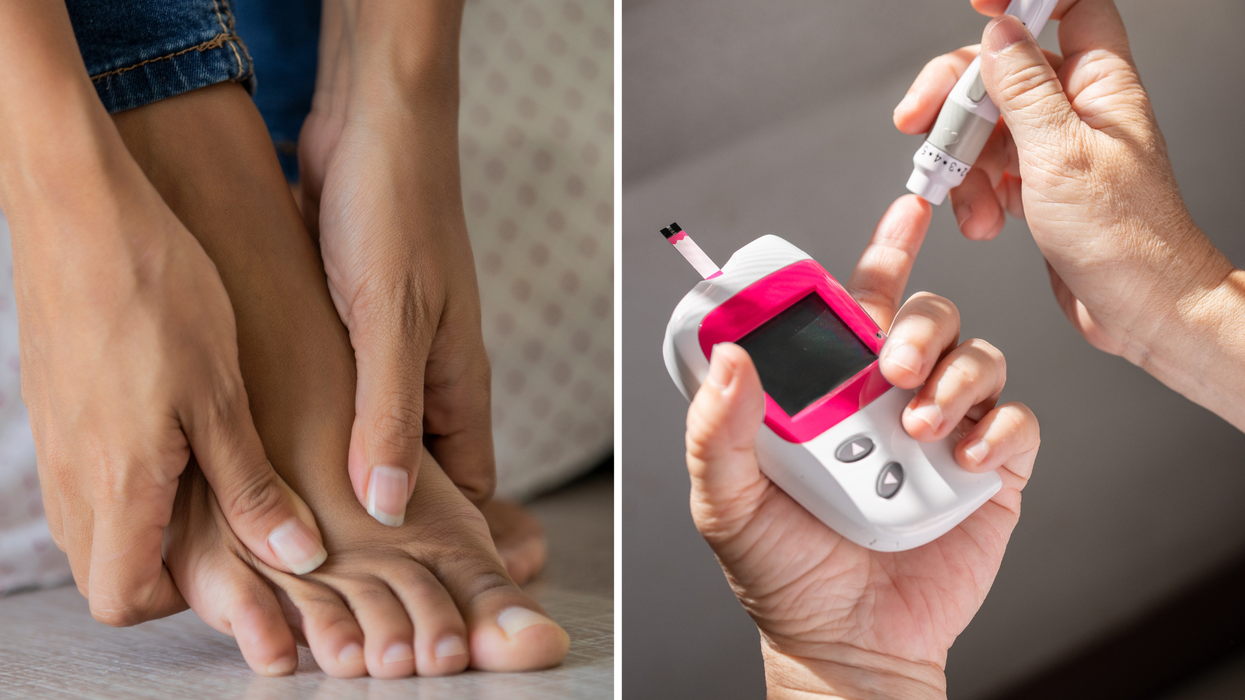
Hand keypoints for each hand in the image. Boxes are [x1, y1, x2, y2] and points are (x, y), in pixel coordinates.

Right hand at [5, 135, 326, 625]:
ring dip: (145, 526)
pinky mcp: (53, 408)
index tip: (233, 563)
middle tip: (229, 528)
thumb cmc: (159, 296)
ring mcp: (53, 442)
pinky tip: (176, 436)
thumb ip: (252, 486)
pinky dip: (124, 484)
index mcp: (116, 486)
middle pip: (103, 572)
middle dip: (164, 570)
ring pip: (92, 526)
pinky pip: (81, 477)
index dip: (177, 599)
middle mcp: (71, 477)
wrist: (80, 212)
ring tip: (211, 482)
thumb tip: (297, 555)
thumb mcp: (222, 398)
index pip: (120, 599)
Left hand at [297, 0, 493, 525]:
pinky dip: (319, 428)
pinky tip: (278, 447)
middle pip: (420, 470)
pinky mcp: (351, 327)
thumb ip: (390, 416)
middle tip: (341, 562)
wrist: (372, 125)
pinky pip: (343, 396)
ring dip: (347, 472)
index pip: (469, 486)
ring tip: (301, 518)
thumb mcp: (392, 321)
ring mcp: (390, 352)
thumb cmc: (397, 211)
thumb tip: (388, 506)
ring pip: (376, 435)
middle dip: (389, 517)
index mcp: (458, 381)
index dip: (449, 537)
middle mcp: (429, 375)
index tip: (409, 579)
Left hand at [684, 196, 1039, 698]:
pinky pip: (1016, 419)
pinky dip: (998, 426)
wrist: (849, 644)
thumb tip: (728, 356)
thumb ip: (717, 432)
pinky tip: (963, 455)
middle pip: (926, 315)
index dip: (884, 251)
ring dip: (955, 375)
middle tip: (892, 365)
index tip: (904, 211)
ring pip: (978, 355)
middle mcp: (888, 397)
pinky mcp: (988, 470)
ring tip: (917, 427)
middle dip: (918, 323)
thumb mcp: (728, 502)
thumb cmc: (784, 572)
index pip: (858, 303)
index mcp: (830, 390)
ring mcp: (940, 429)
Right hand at [893, 0, 1230, 361]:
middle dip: (954, 100)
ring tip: (967, 202)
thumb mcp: (1060, 154)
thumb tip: (997, 35)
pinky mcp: (1039, 183)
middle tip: (921, 124)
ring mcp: (1056, 146)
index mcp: (1100, 84)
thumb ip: (1024, 89)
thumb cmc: (1125, 240)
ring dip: (962, 163)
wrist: (1141, 308)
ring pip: (986, 125)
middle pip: (1001, 69)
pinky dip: (974, 193)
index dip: (1020, 0)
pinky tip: (983, 220)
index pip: (1067, 7)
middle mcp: (1079, 108)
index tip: (978, 6)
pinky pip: (988, 168)